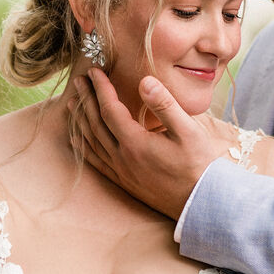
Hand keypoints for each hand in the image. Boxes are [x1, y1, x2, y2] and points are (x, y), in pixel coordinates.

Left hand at [68, 70, 233, 217]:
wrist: (201, 201)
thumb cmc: (198, 164)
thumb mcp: (188, 130)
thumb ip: (165, 105)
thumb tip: (145, 81)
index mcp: (136, 143)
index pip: (110, 110)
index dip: (100, 89)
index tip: (94, 71)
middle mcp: (123, 158)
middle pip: (96, 124)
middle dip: (86, 100)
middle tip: (79, 81)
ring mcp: (122, 172)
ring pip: (92, 143)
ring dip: (80, 121)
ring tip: (72, 104)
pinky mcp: (124, 182)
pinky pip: (97, 162)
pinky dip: (84, 148)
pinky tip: (76, 140)